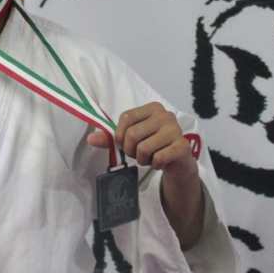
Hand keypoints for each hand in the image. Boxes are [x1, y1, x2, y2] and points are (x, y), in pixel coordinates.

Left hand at [87, 102, 203, 247]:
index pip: (126, 117)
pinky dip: (155, 164)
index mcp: (152, 108)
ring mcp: (176, 130)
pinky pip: (158, 158)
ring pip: (144, 148)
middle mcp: (165, 115)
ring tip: (150, 157)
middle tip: (139, 154)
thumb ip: (111, 138)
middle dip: (131, 150)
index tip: (123, 144)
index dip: (119, 135)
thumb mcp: (131, 140)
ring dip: (143, 159)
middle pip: (132, 134)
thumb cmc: (154, 146)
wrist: (178, 161)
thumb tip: (91, 138)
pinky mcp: (182, 146)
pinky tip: (160, 162)